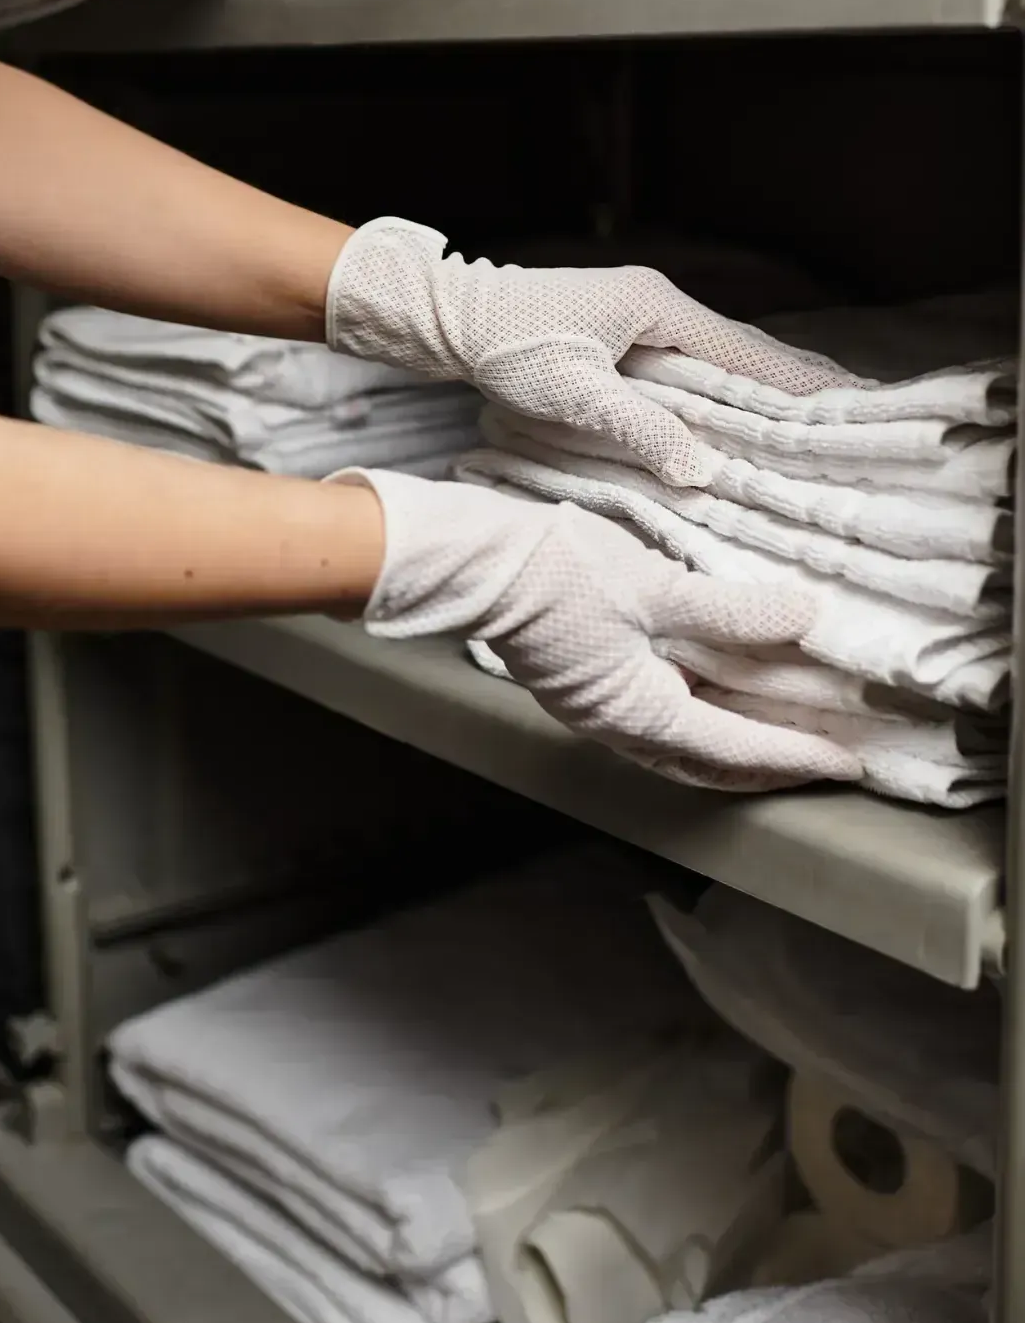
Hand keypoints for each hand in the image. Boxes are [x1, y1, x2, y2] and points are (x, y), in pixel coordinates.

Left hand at [327, 219, 850, 486]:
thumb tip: (702, 469)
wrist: (448, 315)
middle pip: (741, 354)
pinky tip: (728, 426)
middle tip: (848, 425)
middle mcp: (658, 304)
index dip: (800, 381)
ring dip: (754, 395)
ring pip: (713, 363)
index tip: (854, 401)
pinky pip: (683, 369)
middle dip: (792, 389)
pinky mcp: (620, 334)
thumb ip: (639, 428)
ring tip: (805, 433)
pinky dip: (714, 395)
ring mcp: (639, 316)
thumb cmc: (505, 347)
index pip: (747, 351)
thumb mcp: (572, 394)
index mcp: (657, 307)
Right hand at [336, 469, 859, 791]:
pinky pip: (661, 709)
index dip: (797, 754)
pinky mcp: (586, 677)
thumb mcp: (654, 587)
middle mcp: (621, 725)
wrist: (474, 559)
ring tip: (783, 721)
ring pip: (684, 739)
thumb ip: (732, 610)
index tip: (850, 760)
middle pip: (710, 762)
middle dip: (769, 763)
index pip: (737, 749)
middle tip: (825, 754)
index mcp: (640, 714)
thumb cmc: (559, 572)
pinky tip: (721, 677)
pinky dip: (703, 705)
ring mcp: (598, 706)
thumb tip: (804, 618)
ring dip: (735, 736)